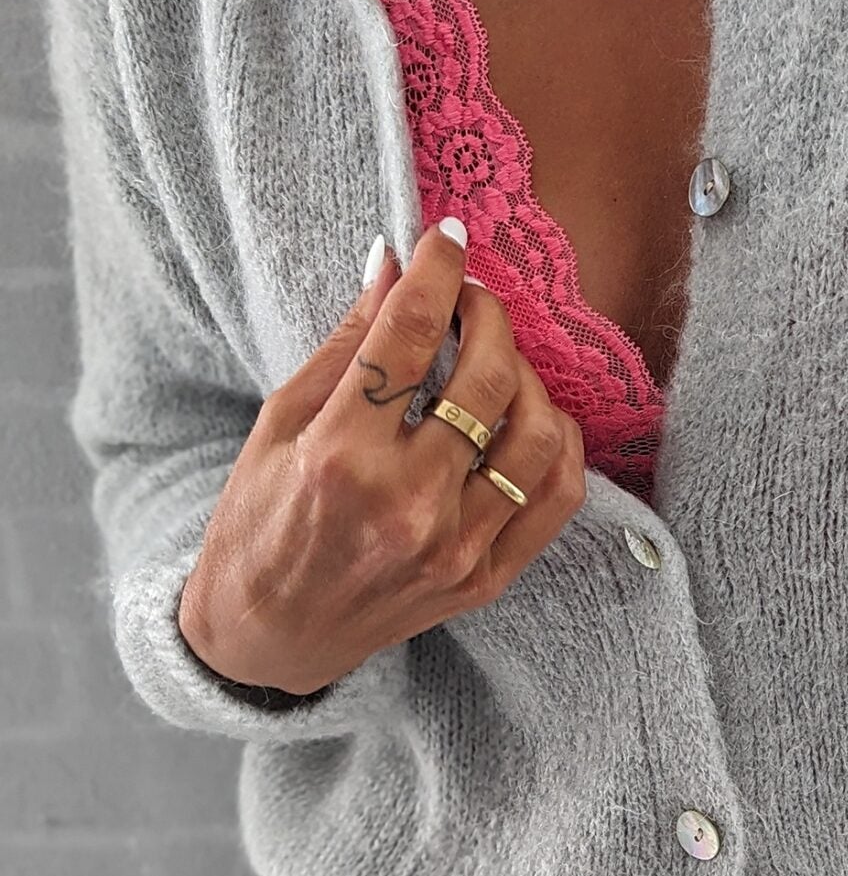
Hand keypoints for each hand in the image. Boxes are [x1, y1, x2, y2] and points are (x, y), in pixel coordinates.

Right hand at [177, 218, 587, 695]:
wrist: (268, 635)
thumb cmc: (260, 524)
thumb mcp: (278, 424)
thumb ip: (346, 344)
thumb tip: (392, 263)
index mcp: (339, 458)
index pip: (408, 334)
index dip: (437, 272)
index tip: (448, 240)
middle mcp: (405, 504)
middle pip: (488, 378)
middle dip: (488, 315)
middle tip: (471, 299)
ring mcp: (454, 547)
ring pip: (540, 436)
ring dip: (530, 378)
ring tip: (499, 362)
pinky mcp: (485, 578)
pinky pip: (558, 498)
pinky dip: (558, 445)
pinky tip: (531, 418)